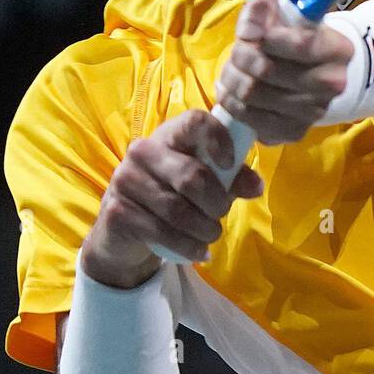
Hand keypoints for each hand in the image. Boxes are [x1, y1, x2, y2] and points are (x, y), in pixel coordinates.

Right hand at [82, 110, 263, 285]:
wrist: (124, 229)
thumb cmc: (173, 196)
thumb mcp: (205, 184)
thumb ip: (232, 180)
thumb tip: (256, 186)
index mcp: (171, 135)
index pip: (195, 122)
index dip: (218, 139)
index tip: (230, 163)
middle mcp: (143, 151)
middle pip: (192, 176)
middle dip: (217, 203)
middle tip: (221, 214)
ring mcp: (126, 180)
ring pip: (177, 209)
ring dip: (204, 229)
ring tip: (211, 235)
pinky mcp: (117, 211)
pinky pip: (161, 232)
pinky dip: (188, 246)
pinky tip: (199, 252)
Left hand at [214, 0, 355, 144]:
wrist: (308, 71)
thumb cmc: (292, 35)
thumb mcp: (280, 9)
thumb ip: (261, 8)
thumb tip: (249, 30)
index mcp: (338, 49)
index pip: (299, 44)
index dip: (264, 37)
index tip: (250, 33)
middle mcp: (333, 84)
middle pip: (267, 70)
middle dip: (239, 57)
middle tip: (235, 53)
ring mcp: (314, 112)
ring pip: (253, 95)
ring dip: (231, 80)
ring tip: (231, 71)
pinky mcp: (294, 132)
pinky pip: (250, 119)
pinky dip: (232, 103)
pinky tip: (233, 92)